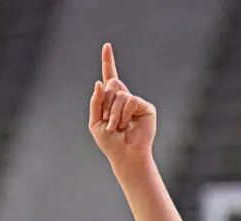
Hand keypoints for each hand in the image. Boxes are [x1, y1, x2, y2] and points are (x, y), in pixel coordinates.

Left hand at [88, 43, 156, 165]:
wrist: (124, 154)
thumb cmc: (109, 142)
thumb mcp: (94, 122)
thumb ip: (95, 102)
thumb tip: (100, 82)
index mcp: (111, 101)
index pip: (109, 78)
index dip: (108, 62)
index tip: (106, 46)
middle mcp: (124, 98)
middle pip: (112, 84)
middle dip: (106, 103)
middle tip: (107, 121)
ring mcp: (136, 102)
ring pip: (120, 94)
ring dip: (113, 113)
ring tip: (115, 126)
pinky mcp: (146, 107)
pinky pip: (130, 101)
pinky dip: (123, 114)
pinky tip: (125, 124)